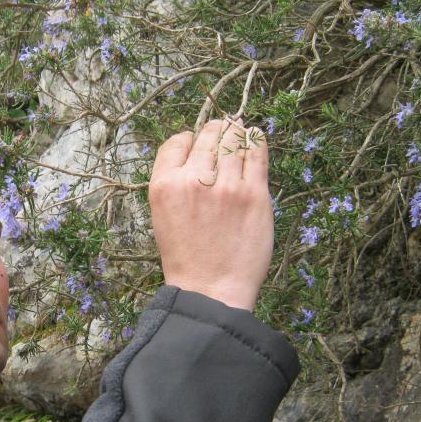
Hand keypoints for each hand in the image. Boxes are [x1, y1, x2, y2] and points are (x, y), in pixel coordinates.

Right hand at [148, 117, 273, 310]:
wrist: (211, 291)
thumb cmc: (187, 258)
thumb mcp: (162, 216)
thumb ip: (174, 183)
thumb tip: (194, 152)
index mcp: (164, 186)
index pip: (177, 142)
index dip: (188, 139)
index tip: (196, 144)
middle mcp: (193, 180)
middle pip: (208, 135)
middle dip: (216, 130)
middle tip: (222, 130)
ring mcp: (227, 186)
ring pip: (234, 140)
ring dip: (237, 132)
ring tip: (239, 130)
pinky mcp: (255, 194)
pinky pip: (257, 153)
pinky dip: (256, 140)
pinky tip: (255, 136)